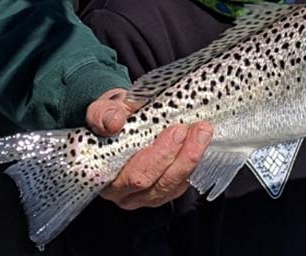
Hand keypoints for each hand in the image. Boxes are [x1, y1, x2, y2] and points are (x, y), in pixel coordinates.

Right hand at [86, 88, 212, 209]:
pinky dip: (193, 164)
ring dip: (192, 159)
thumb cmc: (110, 117)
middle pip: (157, 184)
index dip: (158, 156)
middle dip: (182, 156)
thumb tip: (114, 122)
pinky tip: (201, 144)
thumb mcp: (101, 109)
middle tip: (198, 129)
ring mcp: (144, 195)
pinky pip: (180, 185)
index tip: (175, 131)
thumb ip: (103, 114)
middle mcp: (124, 193)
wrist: (118, 119)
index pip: (133, 175)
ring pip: (172, 187)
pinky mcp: (161, 191)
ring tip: (203, 132)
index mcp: (104, 175)